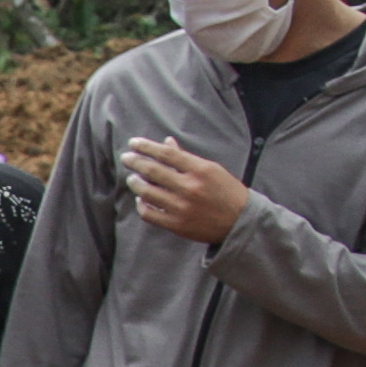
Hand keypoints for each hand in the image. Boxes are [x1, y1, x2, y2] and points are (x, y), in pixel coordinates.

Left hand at [118, 137, 250, 245]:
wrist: (240, 221)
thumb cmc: (226, 191)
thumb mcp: (211, 169)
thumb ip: (186, 158)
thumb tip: (166, 143)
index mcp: (200, 170)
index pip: (166, 154)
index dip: (146, 147)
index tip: (133, 143)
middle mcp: (189, 187)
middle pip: (153, 171)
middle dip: (135, 162)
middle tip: (125, 157)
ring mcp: (181, 207)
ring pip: (147, 192)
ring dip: (135, 183)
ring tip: (132, 178)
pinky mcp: (176, 224)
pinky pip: (149, 213)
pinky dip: (141, 205)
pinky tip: (141, 198)